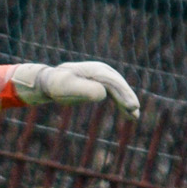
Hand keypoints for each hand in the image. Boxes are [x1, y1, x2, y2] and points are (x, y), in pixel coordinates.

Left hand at [11, 59, 140, 119]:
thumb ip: (84, 89)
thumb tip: (102, 93)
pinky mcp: (102, 84)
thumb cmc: (58, 85)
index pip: (113, 83)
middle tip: (135, 111)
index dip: (124, 94)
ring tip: (135, 117)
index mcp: (95, 70)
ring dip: (127, 102)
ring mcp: (103, 77)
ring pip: (119, 90)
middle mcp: (102, 71)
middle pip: (119, 85)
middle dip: (128, 98)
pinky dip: (122, 103)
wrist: (51, 81)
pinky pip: (115, 94)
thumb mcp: (67, 87)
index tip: (131, 106)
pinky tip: (129, 115)